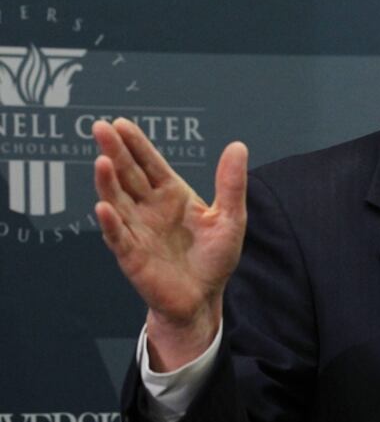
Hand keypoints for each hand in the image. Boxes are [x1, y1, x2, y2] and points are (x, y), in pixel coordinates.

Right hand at [92, 118, 247, 370]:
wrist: (204, 298)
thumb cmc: (214, 257)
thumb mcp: (230, 218)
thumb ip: (231, 184)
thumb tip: (238, 146)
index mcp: (172, 194)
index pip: (150, 164)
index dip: (136, 144)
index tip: (121, 123)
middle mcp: (149, 208)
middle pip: (129, 175)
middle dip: (115, 152)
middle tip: (100, 127)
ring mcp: (138, 230)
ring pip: (118, 201)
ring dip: (108, 182)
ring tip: (101, 161)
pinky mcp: (133, 256)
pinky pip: (119, 237)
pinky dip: (111, 223)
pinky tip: (103, 207)